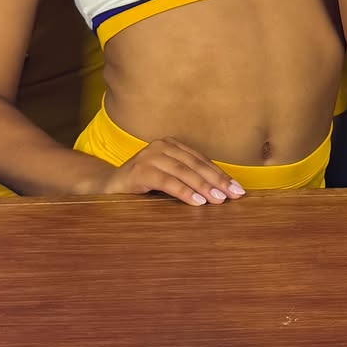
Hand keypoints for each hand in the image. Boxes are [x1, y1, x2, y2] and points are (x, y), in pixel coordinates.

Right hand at [101, 138, 245, 206]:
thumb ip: (189, 178)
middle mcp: (161, 146)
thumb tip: (221, 191)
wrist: (108, 187)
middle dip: (217, 181)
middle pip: (196, 165)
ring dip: (203, 186)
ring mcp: (149, 156)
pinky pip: (167, 181)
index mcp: (172, 145)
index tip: (238, 189)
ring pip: (183, 172)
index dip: (220, 174)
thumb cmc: (143, 185)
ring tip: (218, 200)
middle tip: (233, 195)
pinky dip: (184, 191)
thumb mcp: (169, 178)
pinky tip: (197, 201)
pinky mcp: (139, 170)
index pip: (202, 160)